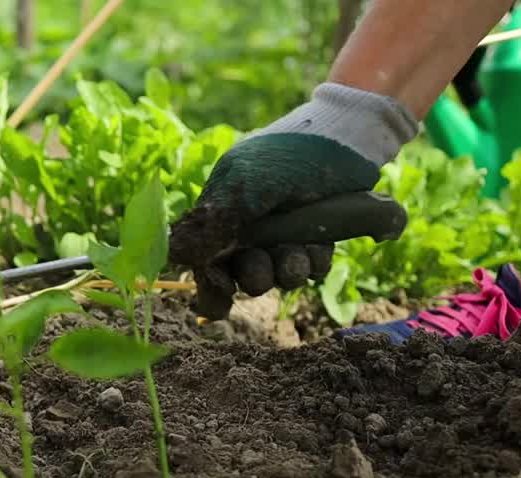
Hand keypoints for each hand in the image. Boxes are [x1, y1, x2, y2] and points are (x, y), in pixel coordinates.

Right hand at [169, 82, 418, 319]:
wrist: (344, 138)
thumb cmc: (285, 157)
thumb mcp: (242, 186)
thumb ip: (212, 224)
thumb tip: (176, 257)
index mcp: (224, 214)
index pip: (208, 262)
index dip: (213, 287)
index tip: (223, 297)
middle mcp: (253, 228)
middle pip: (245, 276)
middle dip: (255, 277)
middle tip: (262, 264)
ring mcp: (286, 234)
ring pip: (281, 276)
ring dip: (288, 271)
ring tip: (298, 252)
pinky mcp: (318, 237)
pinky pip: (312, 268)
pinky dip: (314, 263)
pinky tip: (318, 246)